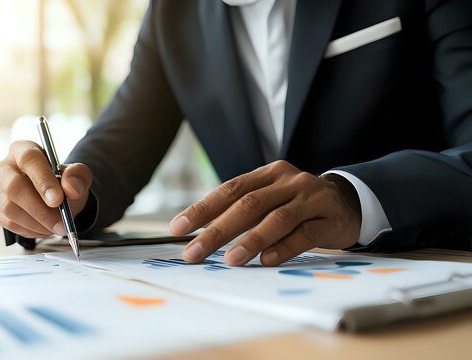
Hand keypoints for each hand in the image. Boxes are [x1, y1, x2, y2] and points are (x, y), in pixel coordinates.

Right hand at [0, 140, 91, 237]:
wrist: (56, 200)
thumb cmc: (62, 183)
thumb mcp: (77, 175)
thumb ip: (78, 176)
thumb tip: (72, 187)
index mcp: (23, 150)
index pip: (29, 159)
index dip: (42, 180)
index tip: (57, 199)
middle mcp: (4, 167)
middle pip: (14, 186)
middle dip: (39, 208)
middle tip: (60, 222)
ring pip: (10, 208)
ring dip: (37, 222)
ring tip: (57, 226)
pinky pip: (10, 223)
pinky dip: (31, 230)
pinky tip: (45, 228)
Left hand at [169, 160, 361, 265]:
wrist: (348, 202)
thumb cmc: (297, 204)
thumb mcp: (271, 197)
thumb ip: (243, 210)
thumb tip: (201, 235)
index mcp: (267, 174)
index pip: (230, 189)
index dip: (203, 209)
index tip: (178, 229)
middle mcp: (288, 181)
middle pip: (249, 204)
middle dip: (218, 230)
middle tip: (194, 252)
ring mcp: (310, 198)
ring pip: (277, 218)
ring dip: (250, 240)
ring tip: (230, 260)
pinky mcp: (329, 218)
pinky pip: (304, 234)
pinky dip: (284, 248)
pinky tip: (266, 261)